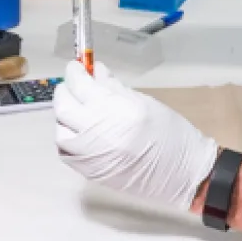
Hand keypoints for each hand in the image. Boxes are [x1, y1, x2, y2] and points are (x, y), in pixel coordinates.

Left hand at [54, 60, 217, 210]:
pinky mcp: (88, 172)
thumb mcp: (144, 102)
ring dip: (64, 115)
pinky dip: (68, 136)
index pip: (81, 85)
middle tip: (74, 84)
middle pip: (64, 106)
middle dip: (65, 91)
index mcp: (115, 110)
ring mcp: (89, 155)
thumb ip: (114, 88)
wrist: (181, 174)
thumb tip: (96, 71)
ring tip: (78, 109)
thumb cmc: (170, 133)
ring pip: (60, 130)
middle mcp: (97, 132)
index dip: (75, 72)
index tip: (77, 66)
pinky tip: (81, 131)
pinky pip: (66, 151)